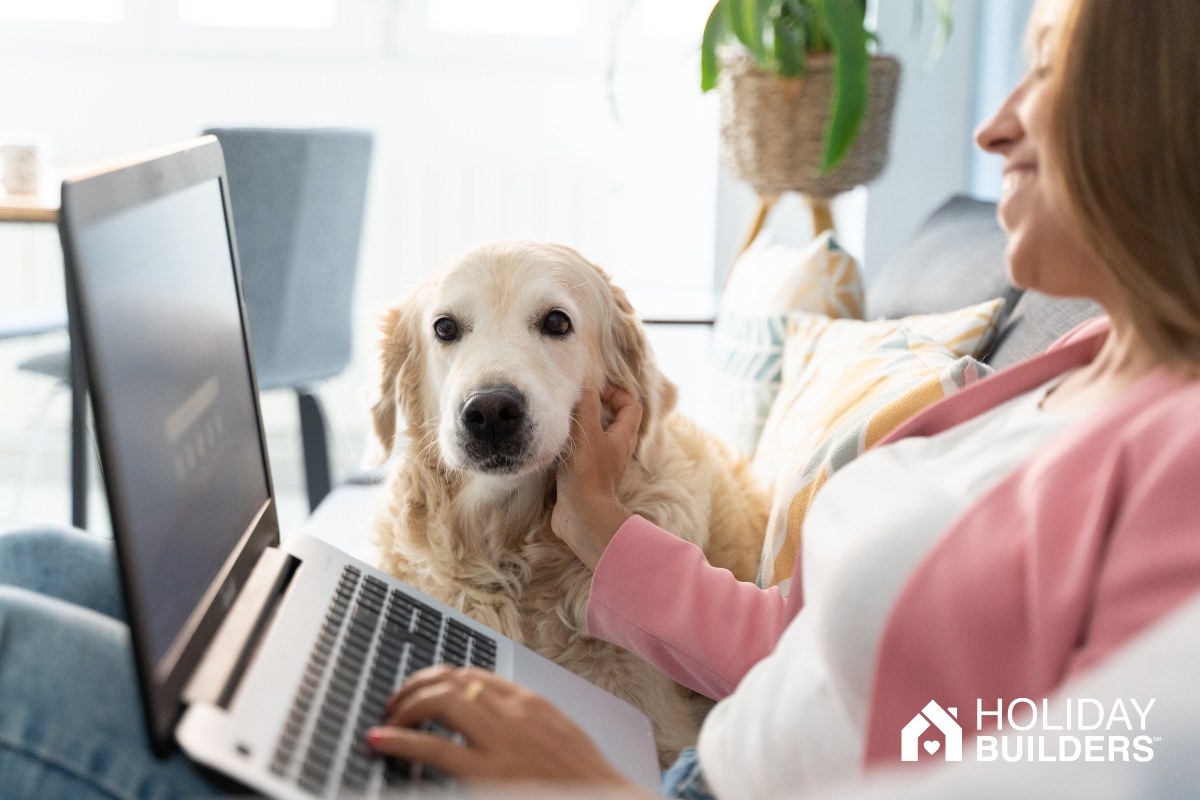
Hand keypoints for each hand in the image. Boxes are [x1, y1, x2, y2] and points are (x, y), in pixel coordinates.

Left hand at [367, 666, 637, 789]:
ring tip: (389, 721)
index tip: (420, 690)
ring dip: (406, 707)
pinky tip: (381, 741)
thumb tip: (492, 718)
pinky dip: (400, 741)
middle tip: (396, 704)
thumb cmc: (584, 780)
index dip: (437, 679)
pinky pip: (434, 747)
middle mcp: (513, 712)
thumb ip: (527, 722)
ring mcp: (501, 741)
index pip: (473, 674)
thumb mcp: (559, 736)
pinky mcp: (488, 772)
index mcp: (530, 703)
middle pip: (451, 678)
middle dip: (415, 686)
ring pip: (440, 700)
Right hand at [552, 387, 641, 569]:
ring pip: (596, 439)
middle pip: (614, 422)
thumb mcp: (587, 432)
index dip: (616, 393)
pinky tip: (555, 446)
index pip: (631, 406)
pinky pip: (582, 455)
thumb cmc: (587, 473)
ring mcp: (601, 466)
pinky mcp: (585, 479)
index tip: (594, 392)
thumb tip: (587, 386)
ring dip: (581, 428)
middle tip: (575, 403)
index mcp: (622, 437)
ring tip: (563, 422)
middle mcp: (616, 451)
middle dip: (597, 408)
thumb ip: (586, 406)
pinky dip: (572, 447)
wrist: (582, 516)